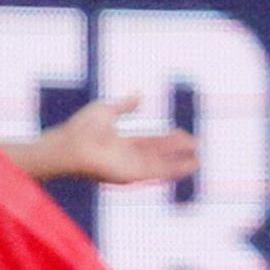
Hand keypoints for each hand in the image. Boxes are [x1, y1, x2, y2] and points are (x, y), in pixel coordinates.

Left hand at [39, 94, 199, 185]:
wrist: (71, 145)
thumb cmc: (82, 128)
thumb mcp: (107, 110)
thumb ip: (125, 105)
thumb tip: (140, 95)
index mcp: (122, 142)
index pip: (149, 142)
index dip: (167, 139)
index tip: (182, 133)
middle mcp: (127, 157)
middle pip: (158, 153)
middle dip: (177, 150)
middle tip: (195, 143)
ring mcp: (130, 166)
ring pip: (161, 165)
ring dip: (180, 163)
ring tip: (198, 159)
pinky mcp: (133, 175)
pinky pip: (158, 173)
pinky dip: (176, 170)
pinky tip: (190, 165)